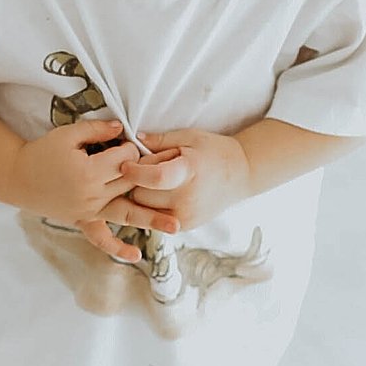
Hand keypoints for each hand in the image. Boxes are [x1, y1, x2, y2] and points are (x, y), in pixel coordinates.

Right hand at [8, 118, 183, 263]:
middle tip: (170, 169)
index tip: (132, 142)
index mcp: (89, 171)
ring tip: (176, 225)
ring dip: (152, 220)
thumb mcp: (68, 134)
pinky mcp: (82, 221)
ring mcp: (89, 211)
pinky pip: (101, 238)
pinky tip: (136, 256)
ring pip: (126, 213)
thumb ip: (97, 129)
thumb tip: (122, 128)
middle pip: (131, 183)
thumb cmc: (42, 152)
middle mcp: (92, 194)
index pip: (126, 159)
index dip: (132, 148)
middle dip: (151, 175)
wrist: (18, 177)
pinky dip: (117, 248)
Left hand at [113, 129, 252, 233]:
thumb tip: (132, 141)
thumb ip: (159, 140)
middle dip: (137, 182)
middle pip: (141, 194)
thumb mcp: (189, 137)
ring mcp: (185, 217)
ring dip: (142, 196)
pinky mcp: (183, 227)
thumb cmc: (214, 152)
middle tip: (151, 169)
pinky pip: (153, 218)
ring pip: (143, 210)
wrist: (240, 175)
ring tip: (160, 182)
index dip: (134, 171)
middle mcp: (187, 199)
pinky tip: (164, 194)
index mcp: (189, 172)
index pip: (154, 177)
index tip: (125, 164)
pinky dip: (152, 206)